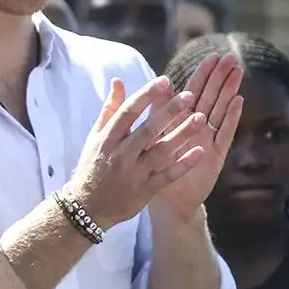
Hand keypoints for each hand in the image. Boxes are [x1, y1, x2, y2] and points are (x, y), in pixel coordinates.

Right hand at [68, 76, 209, 230]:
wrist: (87, 207)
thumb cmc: (93, 165)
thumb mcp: (96, 136)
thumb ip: (110, 109)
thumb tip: (118, 80)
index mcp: (108, 139)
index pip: (128, 112)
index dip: (146, 96)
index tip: (165, 81)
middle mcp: (121, 155)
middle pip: (148, 130)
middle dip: (169, 112)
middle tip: (189, 95)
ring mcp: (134, 174)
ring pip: (161, 152)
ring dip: (182, 135)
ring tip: (201, 118)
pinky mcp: (145, 191)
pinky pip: (167, 176)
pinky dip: (183, 164)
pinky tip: (200, 151)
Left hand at [151, 54, 243, 221]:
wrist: (166, 199)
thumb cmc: (156, 166)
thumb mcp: (153, 135)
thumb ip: (157, 109)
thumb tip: (156, 83)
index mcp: (181, 119)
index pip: (194, 90)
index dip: (203, 74)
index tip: (213, 56)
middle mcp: (197, 126)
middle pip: (211, 96)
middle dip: (220, 77)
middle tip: (231, 58)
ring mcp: (209, 139)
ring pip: (220, 109)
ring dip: (229, 90)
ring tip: (238, 72)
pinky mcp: (216, 154)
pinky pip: (224, 132)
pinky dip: (231, 117)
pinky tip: (238, 100)